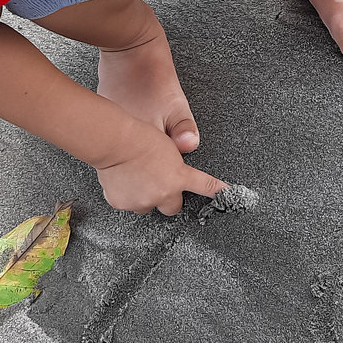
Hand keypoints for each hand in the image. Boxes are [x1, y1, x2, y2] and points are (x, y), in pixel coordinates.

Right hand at [94, 117, 227, 215]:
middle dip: (168, 198)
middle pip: (172, 207)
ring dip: (146, 196)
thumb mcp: (169, 140)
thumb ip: (180, 153)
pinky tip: (124, 177)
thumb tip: (184, 155)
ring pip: (147, 205)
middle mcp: (162, 194)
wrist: (115, 141)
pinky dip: (126, 193)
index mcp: (178, 178)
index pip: (204, 186)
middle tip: (160, 182)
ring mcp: (141, 201)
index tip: (227, 194)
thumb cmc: (141, 135)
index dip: (216, 190)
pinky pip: (127, 202)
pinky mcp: (122, 203)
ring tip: (138, 176)